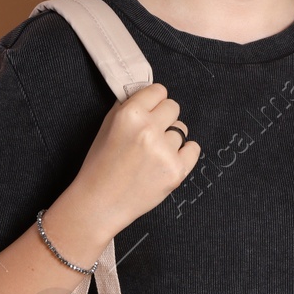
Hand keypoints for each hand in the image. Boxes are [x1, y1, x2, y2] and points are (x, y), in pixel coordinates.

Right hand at [70, 83, 200, 234]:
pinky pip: (194, 149)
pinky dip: (184, 153)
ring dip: (170, 139)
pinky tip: (168, 160)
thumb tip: (149, 94)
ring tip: (152, 155)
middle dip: (164, 118)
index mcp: (130, 114)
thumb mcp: (107, 126)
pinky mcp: (177, 171)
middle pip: (173, 107)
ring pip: (182, 130)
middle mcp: (149, 129)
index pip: (158, 90)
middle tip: (151, 134)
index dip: (153, 101)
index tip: (150, 111)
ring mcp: (165, 151)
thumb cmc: (100, 165)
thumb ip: (128, 107)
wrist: (100, 203)